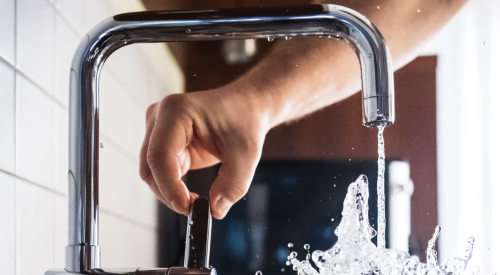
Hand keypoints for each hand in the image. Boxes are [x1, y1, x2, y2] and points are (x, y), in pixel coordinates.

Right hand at [139, 83, 272, 218]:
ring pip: (151, 172)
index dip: (168, 185)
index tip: (187, 207)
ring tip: (196, 202)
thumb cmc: (245, 121)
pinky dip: (173, 188)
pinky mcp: (163, 143)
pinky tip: (192, 195)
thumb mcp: (247, 153)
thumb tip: (215, 210)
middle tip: (193, 210)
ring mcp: (158, 129)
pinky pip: (160, 172)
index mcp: (176, 111)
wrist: (246, 107)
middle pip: (150, 166)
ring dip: (169, 192)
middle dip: (168, 192)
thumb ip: (233, 184)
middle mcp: (160, 117)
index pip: (160, 155)